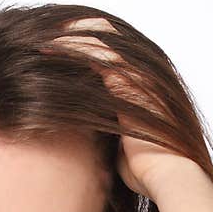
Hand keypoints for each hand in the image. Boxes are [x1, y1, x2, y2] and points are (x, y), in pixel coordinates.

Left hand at [40, 18, 191, 199]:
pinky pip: (96, 52)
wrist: (167, 176)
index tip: (60, 54)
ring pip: (101, 39)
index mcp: (144, 87)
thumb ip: (109, 134)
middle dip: (77, 35)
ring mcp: (138, 74)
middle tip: (49, 37)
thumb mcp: (122, 147)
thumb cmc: (148, 171)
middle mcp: (144, 73)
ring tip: (45, 39)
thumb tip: (92, 139)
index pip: (113, 57)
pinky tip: (51, 48)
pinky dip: (72, 47)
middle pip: (108, 38)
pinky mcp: (129, 80)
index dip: (86, 52)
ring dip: (71, 37)